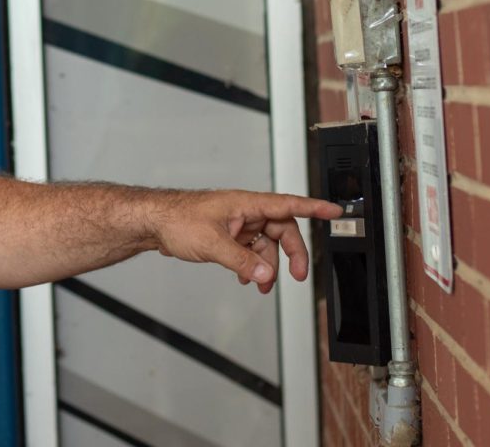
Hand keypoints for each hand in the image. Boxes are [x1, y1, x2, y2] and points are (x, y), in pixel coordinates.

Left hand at [152, 190, 342, 293]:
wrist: (154, 223)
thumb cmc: (177, 219)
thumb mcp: (213, 243)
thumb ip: (242, 261)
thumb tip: (266, 273)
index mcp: (246, 204)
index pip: (288, 204)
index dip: (314, 208)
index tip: (335, 212)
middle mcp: (245, 212)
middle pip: (281, 231)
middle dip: (291, 254)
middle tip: (297, 276)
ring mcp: (237, 224)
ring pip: (265, 245)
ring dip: (268, 266)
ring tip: (261, 284)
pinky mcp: (228, 236)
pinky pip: (250, 251)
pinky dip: (252, 266)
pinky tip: (245, 278)